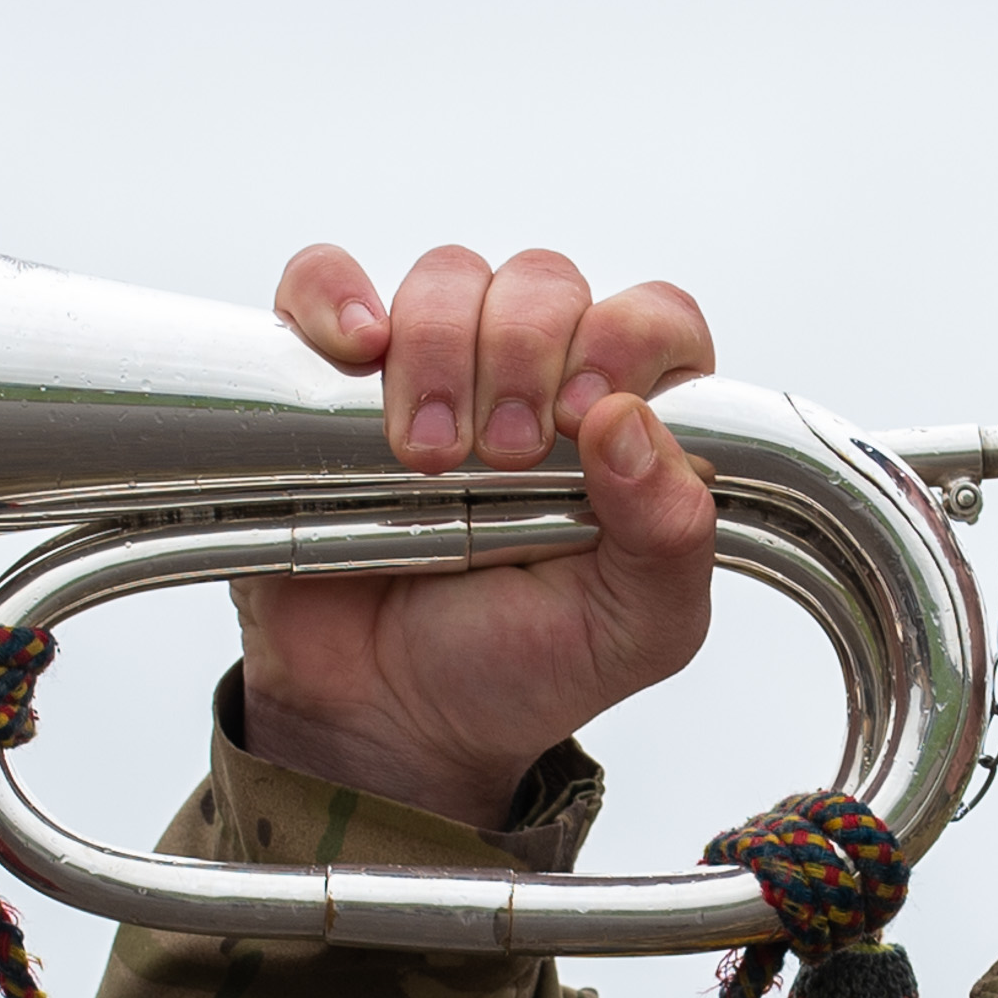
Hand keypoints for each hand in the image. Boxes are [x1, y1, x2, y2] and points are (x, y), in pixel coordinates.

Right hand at [231, 244, 717, 825]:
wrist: (387, 720)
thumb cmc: (518, 667)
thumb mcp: (634, 629)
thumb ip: (671, 537)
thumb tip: (633, 422)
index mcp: (624, 425)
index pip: (654, 319)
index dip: (625, 342)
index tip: (584, 418)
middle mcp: (535, 378)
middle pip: (545, 284)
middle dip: (525, 356)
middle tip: (502, 458)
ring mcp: (432, 369)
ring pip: (448, 278)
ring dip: (440, 351)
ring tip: (426, 460)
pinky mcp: (330, 376)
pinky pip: (325, 282)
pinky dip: (336, 298)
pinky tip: (357, 355)